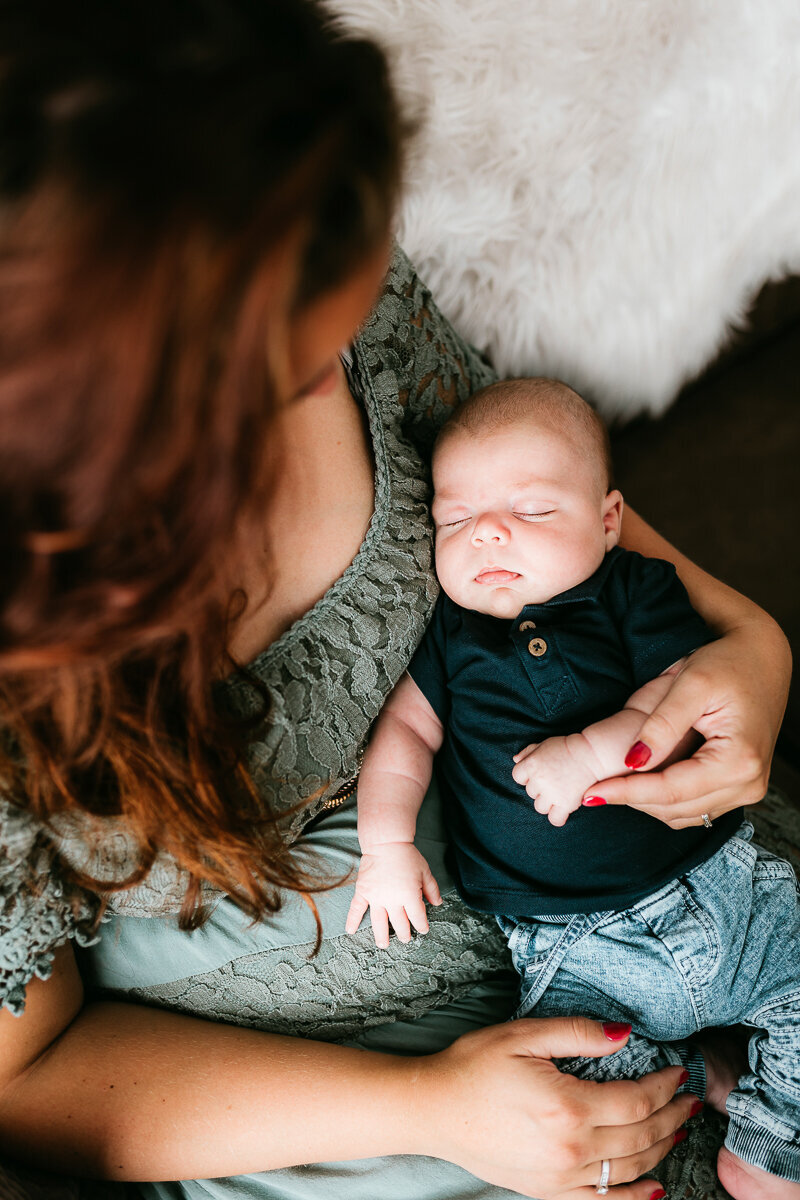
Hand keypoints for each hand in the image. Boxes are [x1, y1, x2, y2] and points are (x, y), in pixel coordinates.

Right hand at [345, 843, 441, 947]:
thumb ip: (432, 889)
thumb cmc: (407, 856)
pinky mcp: (363, 892)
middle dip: (404, 933)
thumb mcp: (425, 871)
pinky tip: (350, 931)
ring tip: (384, 945)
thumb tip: (438, 904)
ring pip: (379, 923)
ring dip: (382, 936)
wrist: (386, 842)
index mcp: (409, 895)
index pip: (417, 917)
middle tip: (405, 938)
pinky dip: (352, 921)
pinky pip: (356, 909)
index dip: (422, 926)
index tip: (423, 929)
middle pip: (400, 923)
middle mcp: (392, 900)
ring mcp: (376, 897)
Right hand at [409, 1016, 697, 1197]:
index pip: (636, 1101)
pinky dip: (633, 1198)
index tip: (677, 1072)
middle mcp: (569, 1149)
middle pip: (640, 1136)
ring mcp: (559, 1177)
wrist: (432, 1109)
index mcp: (567, 1107)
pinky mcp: (547, 1192)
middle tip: (691, 1101)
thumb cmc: (473, 1065)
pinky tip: (653, 1188)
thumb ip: (577, 1033)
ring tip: (679, 1130)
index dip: (664, 1087)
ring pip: (629, 1170)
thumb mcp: (524, 1034)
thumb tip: (625, 1035)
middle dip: (672, 1117)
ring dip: (661, 1150)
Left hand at [513, 734, 597, 826]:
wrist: (592, 753)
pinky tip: (563, 809)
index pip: (518, 777)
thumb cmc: (567, 748)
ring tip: (560, 792)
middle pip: (530, 792)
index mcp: (532, 764)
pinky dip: (558, 817)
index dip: (528, 776)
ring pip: (539, 807)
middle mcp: (539, 780)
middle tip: (555, 780)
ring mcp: (552, 793)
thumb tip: (515, 760)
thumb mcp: (544, 744)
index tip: (541, 773)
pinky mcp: (566, 804)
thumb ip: (528, 752)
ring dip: (548, 802)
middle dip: (540, 788)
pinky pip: (554, 819)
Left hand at [582, 623, 790, 828]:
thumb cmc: (729, 662)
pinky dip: (665, 798)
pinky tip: (642, 779)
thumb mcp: (691, 683)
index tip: (590, 794)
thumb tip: (632, 762)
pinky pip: (695, 807)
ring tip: (614, 782)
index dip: (627, 793)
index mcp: (739, 760)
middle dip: (633, 799)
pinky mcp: (740, 786)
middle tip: (594, 788)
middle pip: (676, 809)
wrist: (762, 658)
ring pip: (684, 814)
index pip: (671, 790)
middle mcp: (749, 783)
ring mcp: (747, 788)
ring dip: (647, 801)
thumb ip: (662, 725)